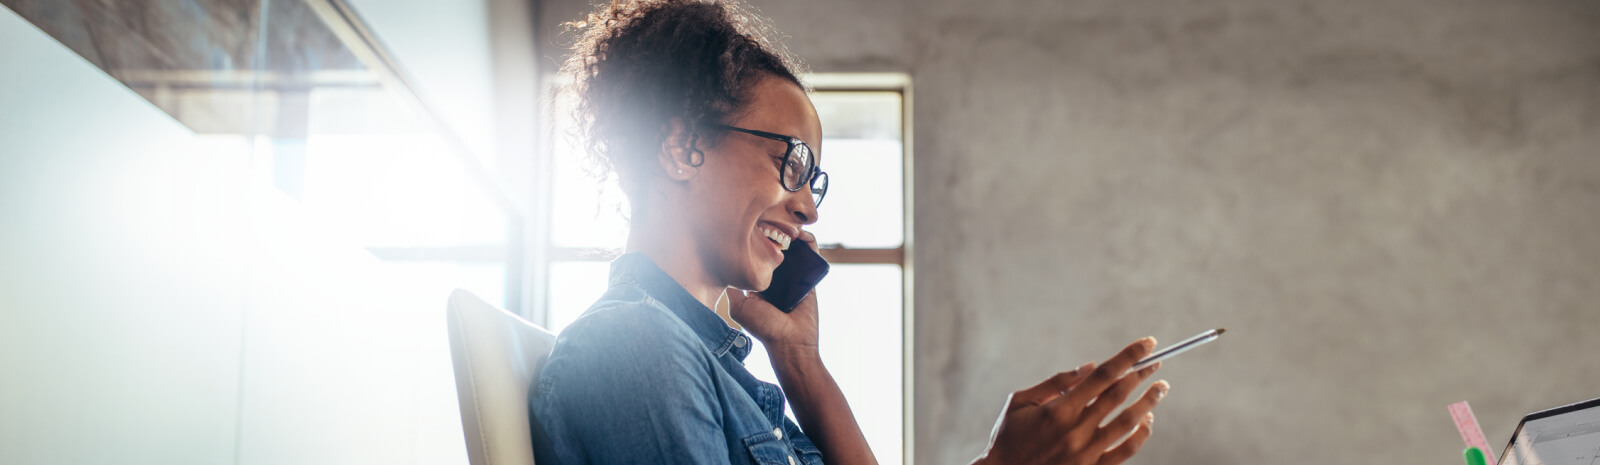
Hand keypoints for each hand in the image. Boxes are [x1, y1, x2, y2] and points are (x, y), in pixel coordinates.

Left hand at [727, 230, 819, 355]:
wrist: (792, 342)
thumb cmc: (764, 327)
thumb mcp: (739, 307)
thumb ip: (732, 289)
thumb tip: (721, 268)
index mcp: (760, 283)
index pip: (757, 256)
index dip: (756, 241)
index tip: (751, 228)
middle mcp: (777, 278)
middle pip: (776, 249)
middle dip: (773, 234)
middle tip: (769, 223)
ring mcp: (794, 276)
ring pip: (794, 248)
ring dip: (791, 234)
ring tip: (786, 226)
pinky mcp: (810, 275)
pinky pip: (811, 254)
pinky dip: (809, 240)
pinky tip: (801, 234)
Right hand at [974, 338, 1170, 464]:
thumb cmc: (1008, 438)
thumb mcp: (1020, 403)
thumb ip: (1055, 383)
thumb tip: (1089, 367)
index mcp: (1059, 410)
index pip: (1103, 375)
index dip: (1128, 356)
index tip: (1146, 344)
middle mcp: (1076, 430)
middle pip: (1119, 394)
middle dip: (1141, 374)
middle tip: (1156, 363)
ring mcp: (1087, 453)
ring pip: (1129, 422)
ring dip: (1148, 401)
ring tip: (1160, 388)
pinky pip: (1127, 451)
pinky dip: (1142, 434)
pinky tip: (1147, 421)